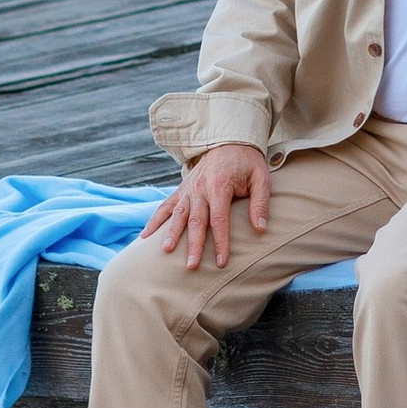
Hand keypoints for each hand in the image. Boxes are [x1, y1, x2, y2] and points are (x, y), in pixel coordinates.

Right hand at [142, 141, 270, 269]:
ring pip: (177, 215)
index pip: (219, 220)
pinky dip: (154, 221)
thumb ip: (260, 204)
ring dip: (171, 234)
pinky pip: (165, 206)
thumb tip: (261, 229)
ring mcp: (188, 189)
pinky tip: (145, 237)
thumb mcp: (261, 178)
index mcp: (219, 186)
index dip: (220, 242)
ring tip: (166, 251)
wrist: (228, 141)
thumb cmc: (247, 163)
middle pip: (196, 221)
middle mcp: (200, 188)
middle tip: (191, 266)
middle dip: (193, 245)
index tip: (221, 262)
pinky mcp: (181, 190)